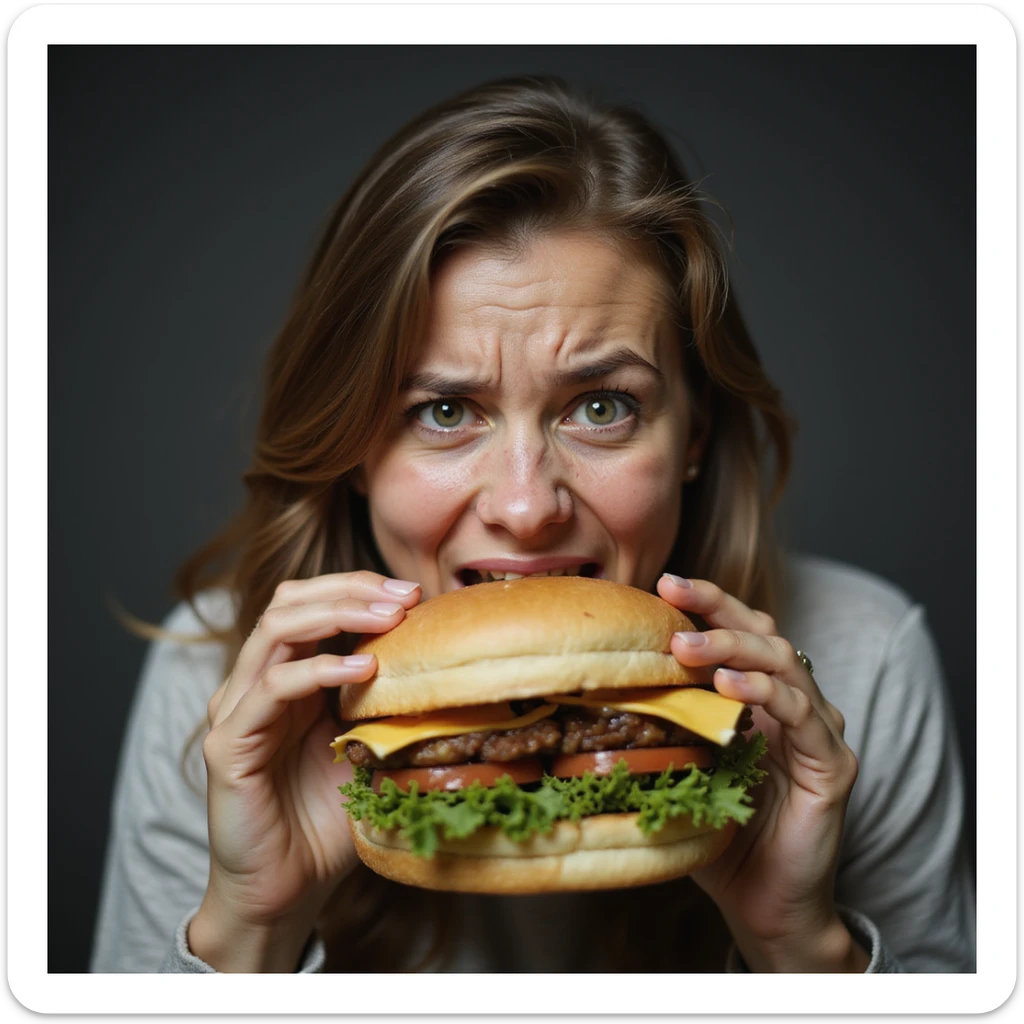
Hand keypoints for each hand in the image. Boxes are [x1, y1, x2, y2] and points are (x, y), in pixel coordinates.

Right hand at [189, 571, 420, 971]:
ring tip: (389, 618)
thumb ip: (383, 702)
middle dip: (351, 588)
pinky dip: (320, 669)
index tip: (414, 593)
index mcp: (284, 677)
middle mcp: (254, 684)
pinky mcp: (229, 745)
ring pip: (277, 628)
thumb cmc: (326, 820)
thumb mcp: (366, 746)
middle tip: (405, 595)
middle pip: (290, 601)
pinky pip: (271, 688)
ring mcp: (236, 710)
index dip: (358, 588)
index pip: (310, 603)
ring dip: (338, 612)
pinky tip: (365, 669)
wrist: (285, 890)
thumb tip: (442, 660)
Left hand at [656, 573, 866, 972]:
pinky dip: (768, 694)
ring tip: (688, 645)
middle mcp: (793, 704)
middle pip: (763, 632)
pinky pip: (805, 717)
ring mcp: (817, 731)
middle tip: (672, 593)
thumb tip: (599, 687)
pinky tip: (732, 687)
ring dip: (735, 646)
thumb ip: (664, 725)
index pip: (738, 631)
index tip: (662, 583)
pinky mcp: (832, 766)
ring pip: (784, 663)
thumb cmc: (718, 832)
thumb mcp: (683, 766)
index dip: (706, 602)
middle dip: (716, 608)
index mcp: (759, 697)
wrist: (762, 903)